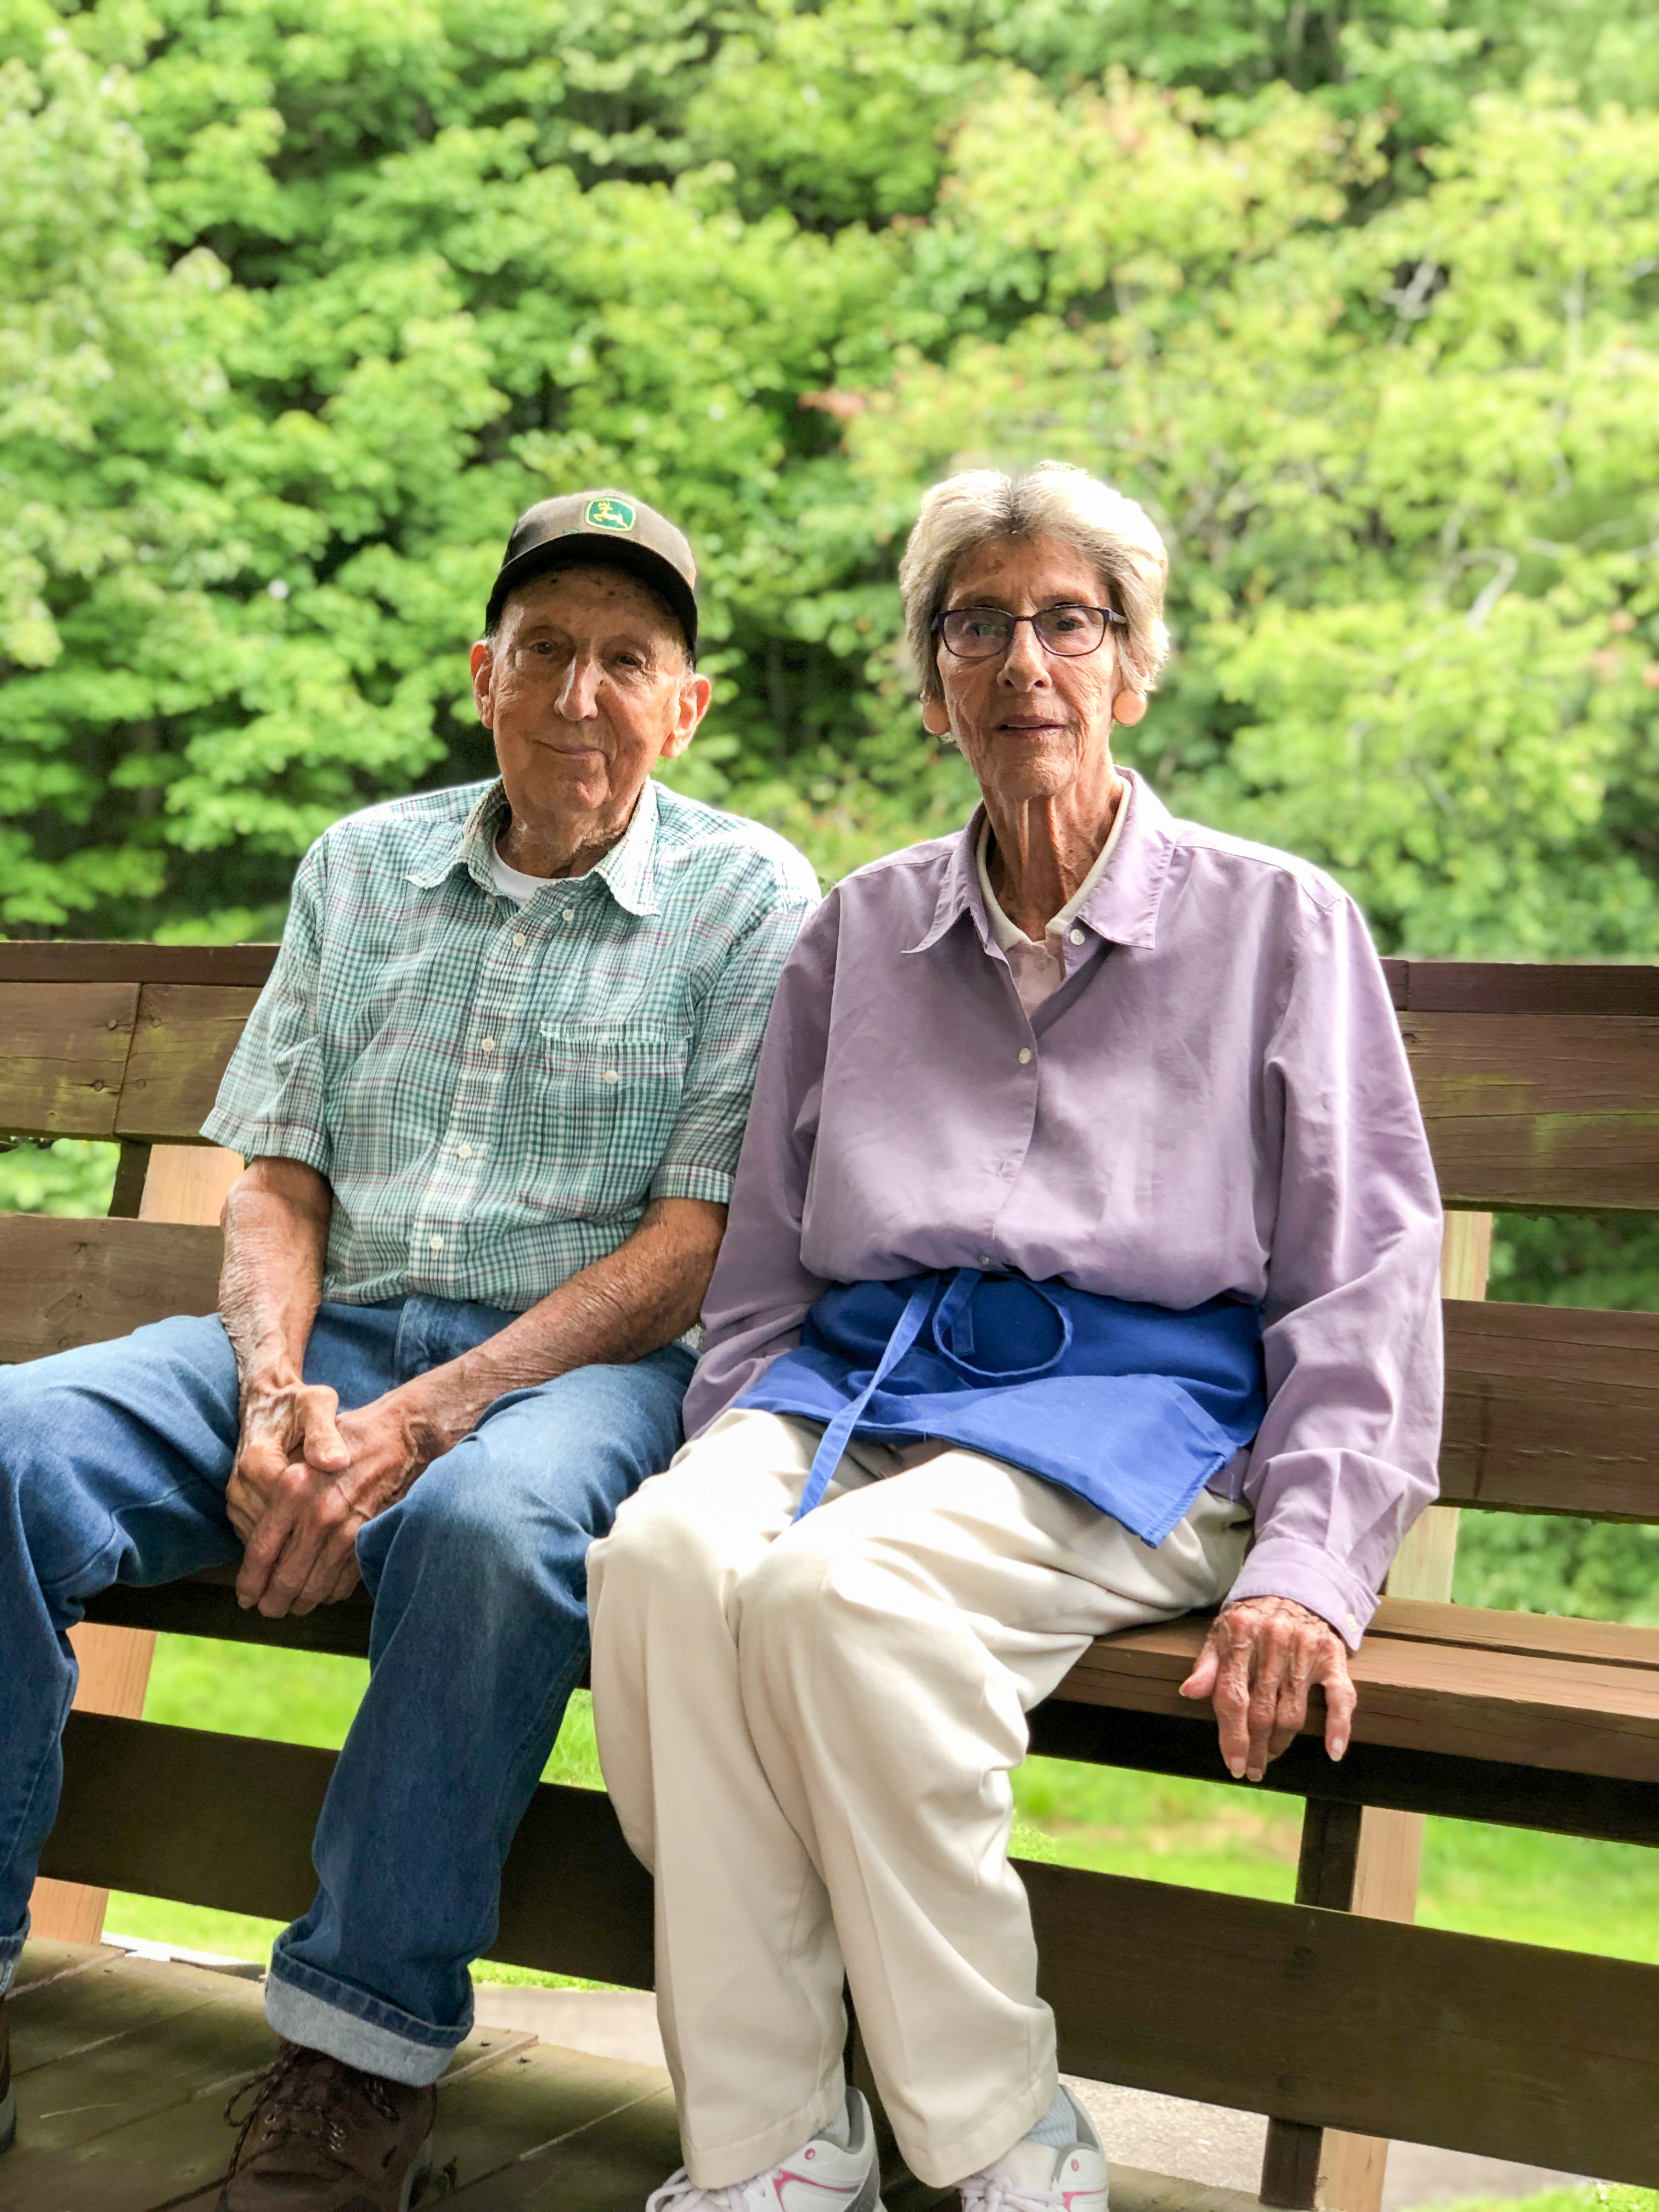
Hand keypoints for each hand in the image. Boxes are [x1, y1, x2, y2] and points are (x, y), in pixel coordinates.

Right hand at [227, 1374, 350, 1542]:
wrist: (267, 1403)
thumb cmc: (297, 1403)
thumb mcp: (316, 1405)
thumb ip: (324, 1433)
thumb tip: (337, 1462)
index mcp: (258, 1460)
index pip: (288, 1505)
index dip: (319, 1517)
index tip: (349, 1520)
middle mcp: (240, 1483)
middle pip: (276, 1527)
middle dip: (307, 1536)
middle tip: (343, 1539)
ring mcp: (236, 1498)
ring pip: (265, 1537)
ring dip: (293, 1541)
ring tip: (329, 1542)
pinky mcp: (238, 1507)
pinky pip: (259, 1535)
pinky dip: (282, 1540)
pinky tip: (309, 1536)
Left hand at [234, 1386, 440, 1617]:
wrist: (398, 1437)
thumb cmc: (343, 1441)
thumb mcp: (300, 1456)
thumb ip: (275, 1494)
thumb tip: (252, 1537)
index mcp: (292, 1489)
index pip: (261, 1551)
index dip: (250, 1582)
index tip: (245, 1598)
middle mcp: (318, 1514)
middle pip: (286, 1578)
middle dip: (274, 1602)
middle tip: (268, 1611)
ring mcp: (347, 1530)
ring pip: (315, 1587)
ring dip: (301, 1603)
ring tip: (293, 1607)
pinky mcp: (369, 1539)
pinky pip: (343, 1581)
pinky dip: (330, 1593)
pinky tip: (323, 1593)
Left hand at [1178, 1596, 1355, 1782]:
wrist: (1295, 1586)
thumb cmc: (1252, 1619)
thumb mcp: (1221, 1632)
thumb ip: (1207, 1664)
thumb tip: (1189, 1692)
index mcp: (1240, 1635)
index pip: (1232, 1697)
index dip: (1231, 1737)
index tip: (1232, 1765)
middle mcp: (1273, 1641)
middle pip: (1261, 1712)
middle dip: (1254, 1748)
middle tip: (1252, 1769)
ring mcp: (1306, 1649)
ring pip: (1293, 1712)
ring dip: (1281, 1742)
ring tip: (1271, 1755)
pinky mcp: (1333, 1655)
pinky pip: (1340, 1697)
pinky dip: (1339, 1727)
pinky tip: (1332, 1752)